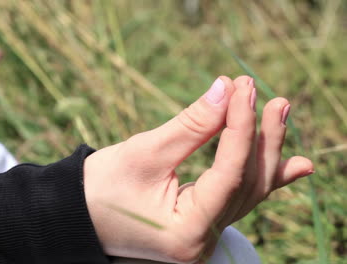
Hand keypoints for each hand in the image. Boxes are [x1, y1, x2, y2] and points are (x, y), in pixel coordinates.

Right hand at [84, 76, 313, 262]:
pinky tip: (293, 165)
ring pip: (247, 191)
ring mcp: (204, 236)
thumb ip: (190, 126)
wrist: (78, 214)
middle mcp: (202, 242)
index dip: (240, 128)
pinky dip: (261, 176)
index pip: (229, 174)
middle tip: (274, 99)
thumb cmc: (100, 187)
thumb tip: (224, 90)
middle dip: (262, 139)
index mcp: (186, 232)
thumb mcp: (144, 153)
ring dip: (265, 153)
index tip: (243, 89)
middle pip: (247, 185)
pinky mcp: (201, 223)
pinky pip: (238, 198)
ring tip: (279, 116)